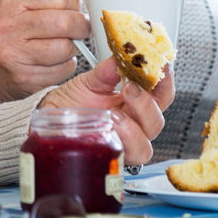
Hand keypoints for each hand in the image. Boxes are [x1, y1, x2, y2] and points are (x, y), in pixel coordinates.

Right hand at [0, 0, 90, 107]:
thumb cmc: (8, 32)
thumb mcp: (22, 1)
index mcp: (13, 0)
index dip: (76, 3)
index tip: (76, 9)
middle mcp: (11, 25)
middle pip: (66, 22)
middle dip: (81, 26)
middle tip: (79, 29)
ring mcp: (16, 53)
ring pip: (67, 48)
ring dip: (73, 48)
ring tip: (62, 45)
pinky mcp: (25, 77)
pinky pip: (63, 70)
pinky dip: (65, 66)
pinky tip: (53, 62)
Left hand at [37, 56, 173, 165]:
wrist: (51, 117)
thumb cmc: (72, 101)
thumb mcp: (88, 82)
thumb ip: (105, 72)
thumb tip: (119, 58)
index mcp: (134, 104)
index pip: (161, 95)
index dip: (166, 82)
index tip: (161, 66)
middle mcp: (132, 126)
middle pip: (156, 122)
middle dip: (147, 105)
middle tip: (130, 88)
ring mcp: (122, 144)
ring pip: (144, 147)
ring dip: (133, 130)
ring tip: (115, 115)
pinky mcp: (108, 156)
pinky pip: (123, 159)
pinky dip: (119, 144)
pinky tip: (108, 130)